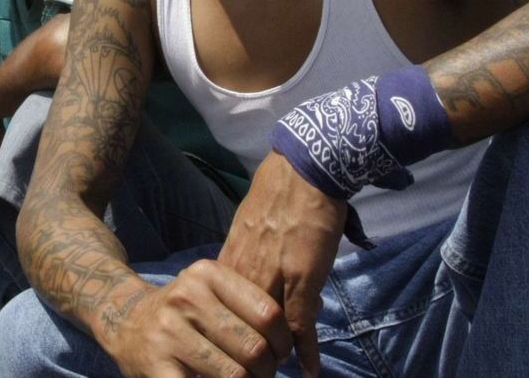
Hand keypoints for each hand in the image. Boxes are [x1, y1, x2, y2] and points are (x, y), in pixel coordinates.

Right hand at [101, 263, 292, 376]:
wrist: (125, 321)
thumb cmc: (182, 310)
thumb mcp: (209, 291)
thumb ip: (247, 306)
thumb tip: (294, 342)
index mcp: (206, 275)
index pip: (269, 314)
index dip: (284, 342)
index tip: (280, 353)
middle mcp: (186, 298)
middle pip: (255, 348)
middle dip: (268, 370)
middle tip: (261, 374)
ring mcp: (169, 334)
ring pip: (236, 375)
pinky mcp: (157, 367)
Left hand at [216, 153, 345, 375]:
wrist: (305, 171)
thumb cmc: (278, 194)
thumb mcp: (247, 226)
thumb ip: (243, 254)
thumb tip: (238, 275)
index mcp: (230, 262)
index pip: (218, 311)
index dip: (222, 335)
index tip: (222, 354)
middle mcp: (245, 273)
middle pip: (238, 327)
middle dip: (244, 352)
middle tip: (250, 371)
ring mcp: (273, 279)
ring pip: (266, 331)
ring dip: (272, 355)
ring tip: (274, 372)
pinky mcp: (303, 280)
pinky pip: (301, 325)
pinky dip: (306, 351)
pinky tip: (309, 370)